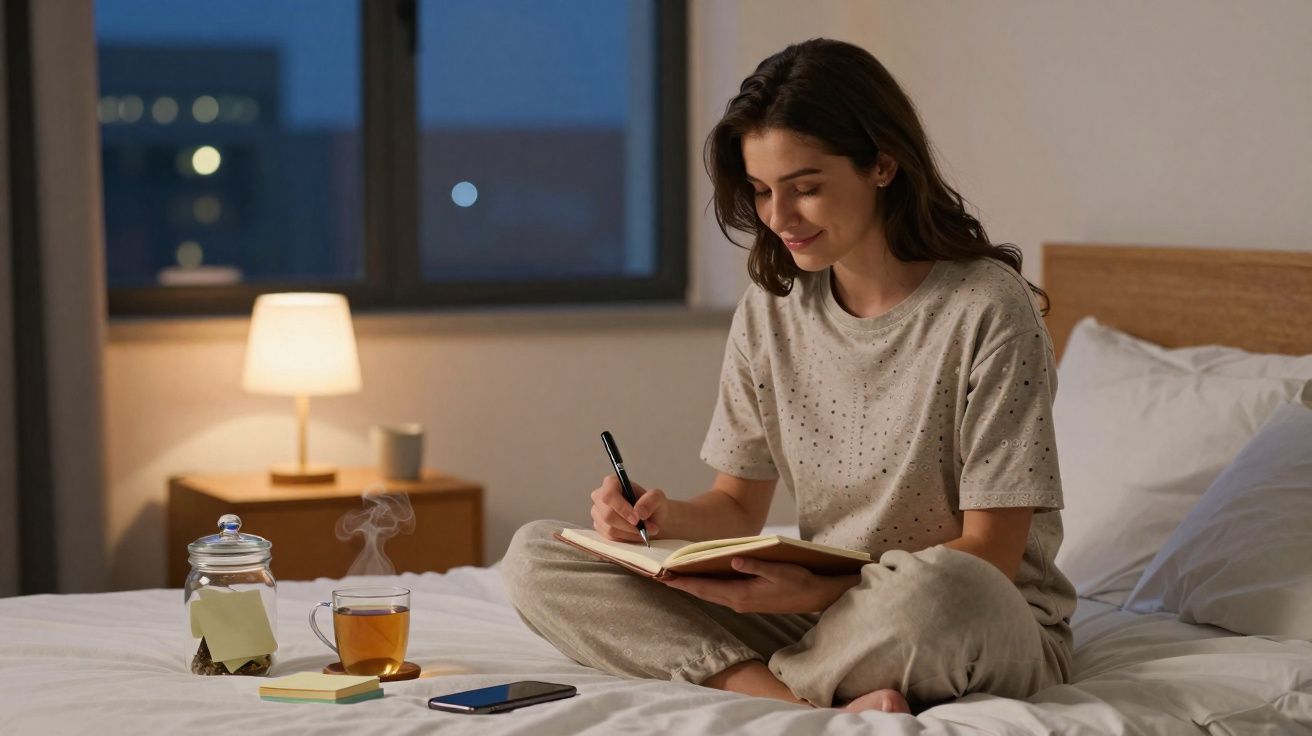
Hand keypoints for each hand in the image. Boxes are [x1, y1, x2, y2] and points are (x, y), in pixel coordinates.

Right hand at [590, 474, 667, 541]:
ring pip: (610, 529)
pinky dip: (626, 539)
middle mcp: (600, 497)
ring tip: (645, 531)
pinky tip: (636, 534)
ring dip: (630, 533)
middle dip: (629, 525)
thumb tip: (639, 511)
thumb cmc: (652, 505)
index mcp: (612, 483)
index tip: (636, 519)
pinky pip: (610, 538)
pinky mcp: (600, 527)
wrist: (652, 520)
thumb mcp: (658, 498)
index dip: (621, 508)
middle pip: (608, 515)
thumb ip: (651, 500)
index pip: (609, 495)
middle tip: (647, 528)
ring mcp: (598, 513)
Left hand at [661, 557, 859, 613]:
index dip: (685, 582)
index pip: (706, 588)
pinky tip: (702, 578)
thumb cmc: (800, 581)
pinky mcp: (748, 600)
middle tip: (661, 575)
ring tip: (675, 576)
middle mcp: (739, 602)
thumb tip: (734, 560)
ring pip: (712, 594)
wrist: (817, 597)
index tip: (665, 577)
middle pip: (704, 593)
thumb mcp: (779, 570)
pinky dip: (708, 587)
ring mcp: (743, 603)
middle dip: (683, 584)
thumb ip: (756, 566)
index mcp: (742, 595)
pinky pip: (721, 594)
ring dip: (694, 586)